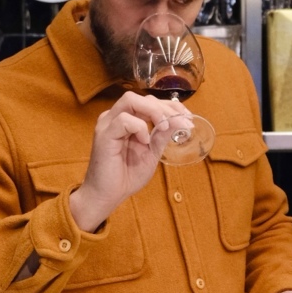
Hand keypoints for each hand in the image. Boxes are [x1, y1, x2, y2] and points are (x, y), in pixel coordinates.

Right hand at [69, 90, 192, 231]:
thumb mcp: (152, 153)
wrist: (108, 195)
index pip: (149, 101)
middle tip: (181, 121)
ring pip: (131, 100)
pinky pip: (123, 120)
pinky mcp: (104, 135)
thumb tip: (181, 121)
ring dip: (153, 111)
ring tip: (164, 127)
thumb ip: (163, 135)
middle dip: (165, 107)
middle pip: (142, 97)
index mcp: (127, 119)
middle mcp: (115, 117)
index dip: (170, 105)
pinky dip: (139, 127)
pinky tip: (145, 141)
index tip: (187, 116)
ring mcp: (108, 124)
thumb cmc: (127, 175)